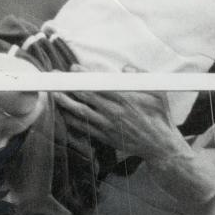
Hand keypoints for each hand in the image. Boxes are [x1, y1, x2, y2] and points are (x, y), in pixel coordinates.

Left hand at [53, 65, 183, 160]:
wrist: (160, 146)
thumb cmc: (160, 117)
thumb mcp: (157, 92)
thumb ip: (141, 77)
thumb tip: (124, 68)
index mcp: (125, 99)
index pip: (99, 84)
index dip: (84, 76)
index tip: (73, 68)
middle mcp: (113, 112)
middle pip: (85, 96)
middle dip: (69, 85)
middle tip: (56, 77)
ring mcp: (108, 126)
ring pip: (81, 112)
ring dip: (66, 102)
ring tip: (54, 93)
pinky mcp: (106, 137)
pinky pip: (85, 128)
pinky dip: (73, 121)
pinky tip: (65, 114)